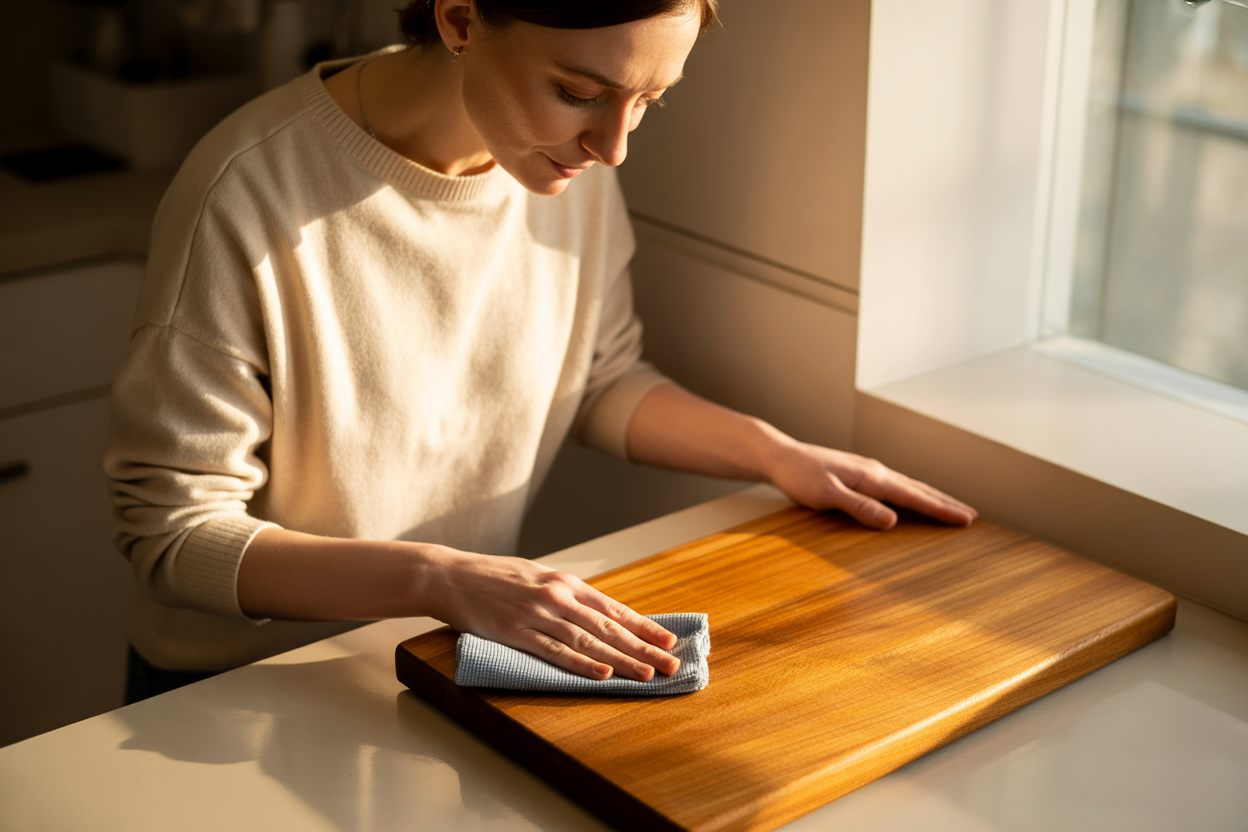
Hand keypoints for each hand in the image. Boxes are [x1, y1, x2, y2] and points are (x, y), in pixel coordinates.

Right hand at [425, 549, 680, 681]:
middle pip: (609, 626)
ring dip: (622, 660)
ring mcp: (537, 613)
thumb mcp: (537, 576)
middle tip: (671, 663)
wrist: (450, 575)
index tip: (668, 640)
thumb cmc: (493, 577)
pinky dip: (581, 663)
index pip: (613, 608)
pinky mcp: (516, 631)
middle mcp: (557, 595)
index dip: (643, 626)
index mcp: (565, 582)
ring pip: (589, 640)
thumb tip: (594, 613)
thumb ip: (565, 594)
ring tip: (647, 674)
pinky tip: (602, 673)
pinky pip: (555, 651)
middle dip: (644, 647)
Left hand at [765, 441, 976, 529]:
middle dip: (946, 503)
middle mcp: (876, 472)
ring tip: (952, 507)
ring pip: (909, 486)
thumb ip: (859, 507)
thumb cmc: (800, 476)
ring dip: (932, 497)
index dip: (941, 510)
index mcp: (872, 477)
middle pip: (919, 489)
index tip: (965, 520)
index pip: (914, 496)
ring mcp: (869, 471)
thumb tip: (892, 520)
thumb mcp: (826, 495)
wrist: (781, 456)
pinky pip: (896, 486)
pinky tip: (914, 498)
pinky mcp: (860, 475)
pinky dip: (913, 494)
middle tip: (971, 516)